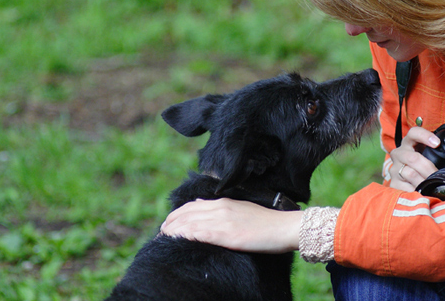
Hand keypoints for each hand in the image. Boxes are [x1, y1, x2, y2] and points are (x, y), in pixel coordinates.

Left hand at [160, 198, 302, 253]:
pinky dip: (184, 236)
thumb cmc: (267, 223)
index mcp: (224, 202)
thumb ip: (223, 211)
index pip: (191, 206)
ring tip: (162, 239)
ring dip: (172, 230)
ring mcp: (223, 220)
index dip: (176, 216)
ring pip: (188, 223)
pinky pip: (198, 233)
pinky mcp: (226, 234)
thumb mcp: (242, 211)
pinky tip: (176, 241)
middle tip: (160, 234)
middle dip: (169, 223)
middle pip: (185, 213)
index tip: (168, 225)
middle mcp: (220, 208)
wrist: (284, 227)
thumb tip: (203, 209)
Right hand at [389, 126, 439, 191]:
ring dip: (424, 181)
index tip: (437, 143)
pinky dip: (417, 191)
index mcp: (408, 143)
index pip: (414, 133)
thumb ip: (437, 156)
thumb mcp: (428, 157)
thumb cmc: (422, 166)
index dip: (424, 136)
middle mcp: (399, 154)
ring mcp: (394, 168)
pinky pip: (406, 188)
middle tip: (439, 176)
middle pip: (413, 158)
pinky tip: (423, 193)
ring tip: (433, 187)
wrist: (406, 180)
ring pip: (410, 174)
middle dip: (429, 168)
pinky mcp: (393, 183)